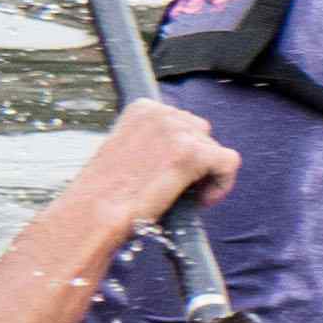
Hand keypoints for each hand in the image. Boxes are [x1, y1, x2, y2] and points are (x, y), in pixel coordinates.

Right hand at [70, 97, 233, 226]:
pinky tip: (203, 200)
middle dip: (196, 160)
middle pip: (201, 132)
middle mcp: (161, 113)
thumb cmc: (105, 193)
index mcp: (142, 108)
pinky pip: (229, 163)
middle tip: (179, 187)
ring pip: (215, 149)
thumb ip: (153, 141)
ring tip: (187, 196)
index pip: (181, 121)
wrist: (93, 213)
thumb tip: (178, 148)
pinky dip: (222, 183)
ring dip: (207, 174)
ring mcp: (178, 131)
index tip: (169, 172)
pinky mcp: (192, 154)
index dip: (181, 149)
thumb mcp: (126, 151)